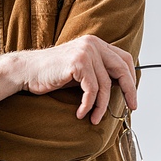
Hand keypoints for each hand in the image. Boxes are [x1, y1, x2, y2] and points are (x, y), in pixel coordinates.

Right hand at [22, 35, 136, 124]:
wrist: (28, 71)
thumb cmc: (53, 73)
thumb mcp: (81, 71)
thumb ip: (99, 72)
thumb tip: (122, 86)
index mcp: (95, 43)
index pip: (124, 59)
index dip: (131, 78)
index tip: (132, 96)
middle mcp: (93, 43)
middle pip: (121, 69)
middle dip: (128, 91)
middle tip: (130, 108)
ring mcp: (86, 51)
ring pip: (105, 85)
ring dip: (101, 106)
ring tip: (94, 118)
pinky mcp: (78, 62)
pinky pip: (91, 90)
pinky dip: (88, 105)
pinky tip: (81, 113)